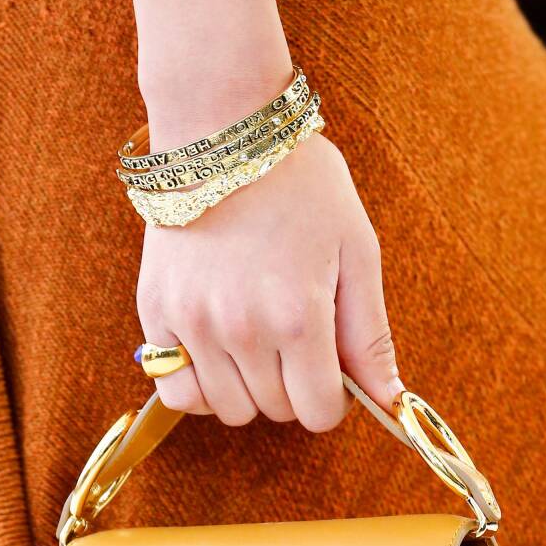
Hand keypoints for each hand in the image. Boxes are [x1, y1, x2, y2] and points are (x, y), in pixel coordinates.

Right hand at [136, 132, 402, 431]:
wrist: (222, 132)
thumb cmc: (301, 185)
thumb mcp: (356, 252)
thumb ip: (371, 335)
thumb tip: (389, 402)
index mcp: (299, 319)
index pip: (317, 413)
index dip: (333, 401)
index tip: (331, 372)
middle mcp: (243, 331)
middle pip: (277, 412)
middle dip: (295, 388)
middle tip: (296, 340)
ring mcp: (194, 325)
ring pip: (229, 410)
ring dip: (250, 390)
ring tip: (258, 341)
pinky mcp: (156, 315)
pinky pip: (177, 392)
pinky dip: (199, 387)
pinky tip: (217, 354)